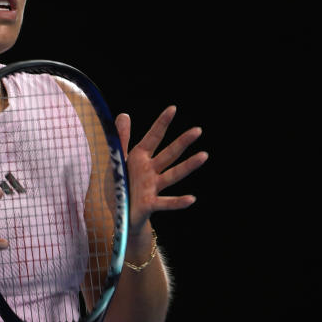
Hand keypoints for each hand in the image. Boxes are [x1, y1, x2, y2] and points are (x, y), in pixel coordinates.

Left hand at [116, 105, 207, 232]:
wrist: (119, 213)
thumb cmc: (120, 184)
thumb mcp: (117, 160)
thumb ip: (121, 139)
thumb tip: (125, 114)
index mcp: (140, 158)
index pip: (153, 138)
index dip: (162, 124)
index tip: (173, 108)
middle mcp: (150, 171)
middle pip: (169, 154)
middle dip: (182, 142)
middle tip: (198, 130)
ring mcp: (152, 187)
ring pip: (173, 175)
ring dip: (188, 166)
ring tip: (204, 156)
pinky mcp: (149, 204)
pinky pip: (165, 202)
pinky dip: (178, 202)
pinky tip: (191, 198)